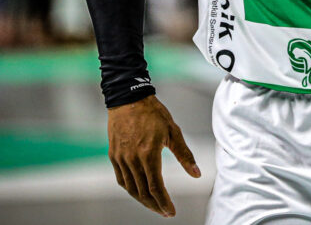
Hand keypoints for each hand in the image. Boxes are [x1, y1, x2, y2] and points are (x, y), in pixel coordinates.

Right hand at [108, 95, 200, 216]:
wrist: (128, 99)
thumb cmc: (153, 113)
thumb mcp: (174, 131)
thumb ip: (185, 155)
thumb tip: (197, 174)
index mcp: (148, 153)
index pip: (156, 187)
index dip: (164, 202)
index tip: (171, 212)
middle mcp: (132, 158)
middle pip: (142, 191)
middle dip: (154, 205)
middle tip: (165, 212)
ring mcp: (121, 158)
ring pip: (131, 188)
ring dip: (142, 200)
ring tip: (154, 205)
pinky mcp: (114, 155)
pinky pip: (121, 179)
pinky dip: (130, 189)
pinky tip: (138, 191)